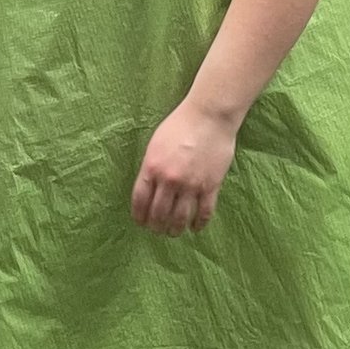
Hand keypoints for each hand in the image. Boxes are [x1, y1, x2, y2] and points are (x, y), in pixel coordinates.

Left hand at [131, 98, 237, 235]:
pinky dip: (199, 224)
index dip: (139, 216)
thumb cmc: (180, 124)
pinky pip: (204, 212)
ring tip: (173, 232)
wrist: (209, 116)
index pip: (140, 201)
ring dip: (175, 230)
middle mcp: (169, 180)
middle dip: (156, 226)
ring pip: (180, 218)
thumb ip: (151, 167)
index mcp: (152, 168)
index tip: (140, 222)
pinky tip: (195, 228)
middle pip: (158, 213)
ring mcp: (191, 184)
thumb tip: (149, 188)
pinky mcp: (210, 186)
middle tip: (157, 230)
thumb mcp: (155, 144)